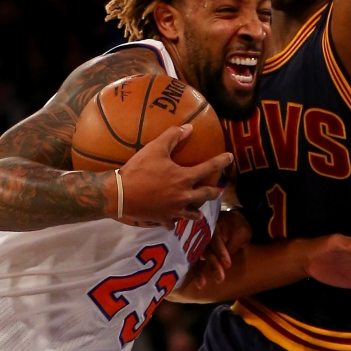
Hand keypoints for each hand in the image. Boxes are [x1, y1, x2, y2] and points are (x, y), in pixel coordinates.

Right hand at [117, 124, 231, 227]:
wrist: (120, 195)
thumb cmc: (139, 169)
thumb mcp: (155, 148)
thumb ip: (173, 136)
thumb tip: (189, 128)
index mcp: (184, 178)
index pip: (209, 168)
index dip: (221, 161)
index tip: (230, 157)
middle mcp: (184, 196)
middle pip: (206, 195)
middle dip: (214, 192)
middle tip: (218, 190)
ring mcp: (174, 211)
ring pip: (193, 214)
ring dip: (197, 211)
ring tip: (198, 211)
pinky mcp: (163, 219)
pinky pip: (172, 223)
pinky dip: (174, 221)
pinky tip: (173, 221)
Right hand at [190, 208, 252, 289]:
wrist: (230, 223)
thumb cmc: (236, 227)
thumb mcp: (242, 230)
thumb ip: (235, 241)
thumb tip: (227, 255)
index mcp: (213, 224)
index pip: (215, 238)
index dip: (220, 251)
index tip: (227, 264)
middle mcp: (201, 233)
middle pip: (205, 248)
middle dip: (212, 264)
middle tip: (220, 279)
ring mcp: (195, 242)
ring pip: (195, 256)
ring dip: (199, 270)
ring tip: (202, 284)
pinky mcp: (193, 251)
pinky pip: (192, 262)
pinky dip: (194, 272)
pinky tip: (196, 283)